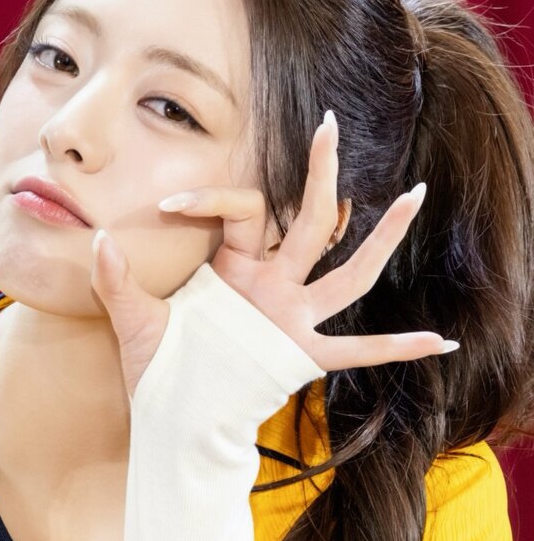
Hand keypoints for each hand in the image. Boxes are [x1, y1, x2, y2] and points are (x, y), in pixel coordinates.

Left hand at [90, 110, 458, 398]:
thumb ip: (117, 282)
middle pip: (308, 220)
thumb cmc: (155, 366)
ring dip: (381, 237)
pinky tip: (440, 344)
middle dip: (318, 174)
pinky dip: (397, 348)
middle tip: (331, 124)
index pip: (239, 209)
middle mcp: (272, 283)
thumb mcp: (134, 320)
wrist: (170, 416)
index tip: (168, 205)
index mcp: (233, 265)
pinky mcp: (303, 355)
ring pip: (347, 271)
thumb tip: (99, 240)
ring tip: (414, 196)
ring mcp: (293, 317)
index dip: (209, 197)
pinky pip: (357, 349)